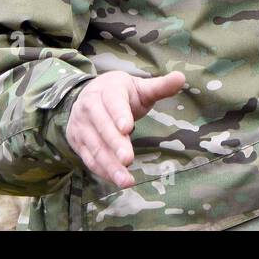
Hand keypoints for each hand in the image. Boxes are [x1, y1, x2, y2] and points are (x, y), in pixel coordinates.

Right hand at [65, 70, 186, 187]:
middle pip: (102, 126)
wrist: (88, 95)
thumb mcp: (139, 87)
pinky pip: (88, 158)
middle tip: (128, 159)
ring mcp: (81, 124)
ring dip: (109, 164)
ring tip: (126, 180)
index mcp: (107, 89)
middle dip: (115, 143)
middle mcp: (89, 106)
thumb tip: (181, 77)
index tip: (128, 128)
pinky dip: (102, 170)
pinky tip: (116, 180)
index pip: (113, 102)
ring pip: (94, 146)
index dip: (119, 115)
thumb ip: (160, 86)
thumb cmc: (120, 93)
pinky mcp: (77, 140)